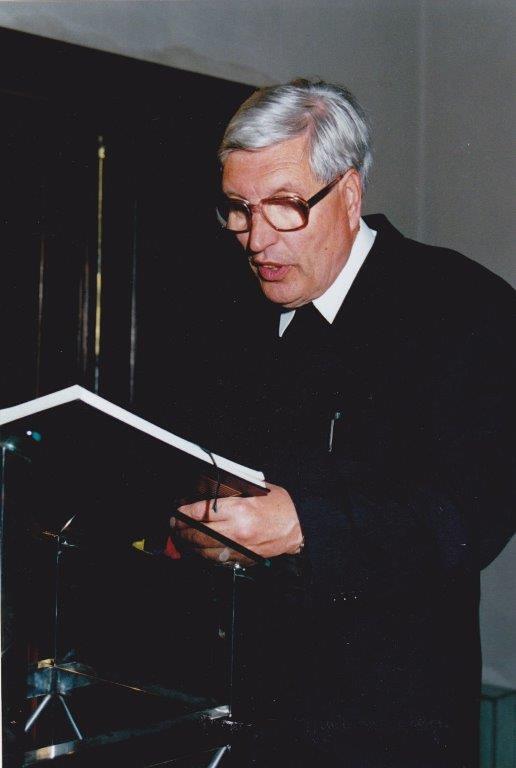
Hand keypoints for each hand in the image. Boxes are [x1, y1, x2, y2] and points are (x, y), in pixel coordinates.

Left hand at [172, 483, 302, 563]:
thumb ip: (232, 493)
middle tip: (174, 525)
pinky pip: (217, 559)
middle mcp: (237, 530)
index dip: (185, 512)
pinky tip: (197, 550)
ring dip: (189, 544)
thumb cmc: (279, 505)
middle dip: (182, 529)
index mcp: (239, 509)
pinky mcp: (243, 557)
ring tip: (181, 538)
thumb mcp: (256, 490)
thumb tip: (208, 494)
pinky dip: (204, 555)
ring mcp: (240, 546)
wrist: (298, 526)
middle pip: (199, 532)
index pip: (202, 512)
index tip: (177, 511)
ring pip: (205, 549)